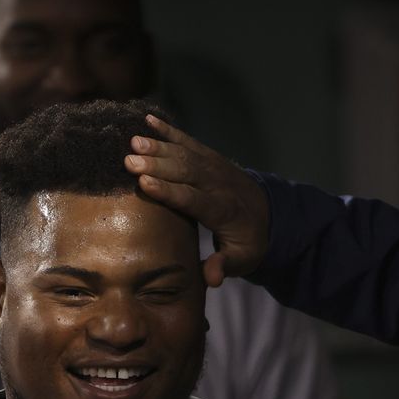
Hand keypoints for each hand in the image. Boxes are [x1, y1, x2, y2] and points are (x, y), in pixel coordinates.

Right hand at [124, 114, 268, 286]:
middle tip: (129, 160)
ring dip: (159, 145)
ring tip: (133, 141)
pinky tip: (147, 120)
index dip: (170, 191)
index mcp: (224, 211)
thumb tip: (210, 279)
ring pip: (186, 153)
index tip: (144, 183)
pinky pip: (189, 141)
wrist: (269, 214)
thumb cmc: (247, 242)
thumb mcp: (242, 260)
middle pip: (187, 171)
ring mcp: (215, 166)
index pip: (194, 199)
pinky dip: (169, 130)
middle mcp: (219, 184)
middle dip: (158, 164)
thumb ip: (224, 265)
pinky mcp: (209, 157)